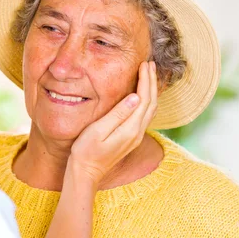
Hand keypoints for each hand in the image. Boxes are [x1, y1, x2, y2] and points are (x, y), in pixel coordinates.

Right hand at [69, 61, 158, 186]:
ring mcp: (136, 137)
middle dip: (152, 82)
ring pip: (151, 110)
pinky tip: (143, 95)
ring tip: (150, 75)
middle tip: (150, 64)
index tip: (144, 64)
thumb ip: (117, 114)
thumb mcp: (98, 130)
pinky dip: (148, 101)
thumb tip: (135, 97)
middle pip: (151, 103)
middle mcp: (137, 133)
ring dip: (152, 91)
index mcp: (130, 129)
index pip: (144, 99)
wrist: (86, 173)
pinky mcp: (131, 138)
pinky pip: (145, 115)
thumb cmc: (86, 151)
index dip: (146, 80)